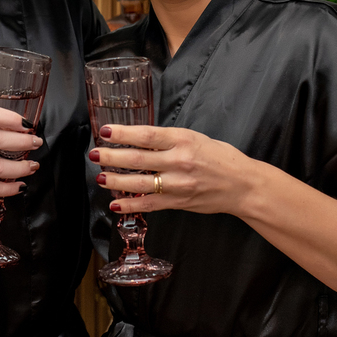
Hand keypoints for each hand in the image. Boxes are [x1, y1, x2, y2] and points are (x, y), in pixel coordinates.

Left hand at [90, 124, 260, 215]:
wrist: (242, 185)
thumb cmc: (220, 158)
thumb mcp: (195, 138)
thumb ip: (168, 139)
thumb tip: (139, 138)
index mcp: (183, 140)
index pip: (146, 135)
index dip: (123, 134)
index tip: (106, 131)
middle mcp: (179, 161)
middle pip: (137, 159)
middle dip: (112, 157)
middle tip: (95, 154)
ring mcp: (178, 184)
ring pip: (140, 183)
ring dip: (116, 180)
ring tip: (101, 177)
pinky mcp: (178, 202)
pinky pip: (149, 204)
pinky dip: (130, 204)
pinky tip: (115, 203)